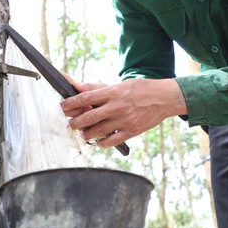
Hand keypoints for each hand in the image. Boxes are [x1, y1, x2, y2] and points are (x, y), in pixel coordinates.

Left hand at [60, 78, 186, 147]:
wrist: (164, 98)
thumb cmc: (142, 89)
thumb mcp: (121, 84)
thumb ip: (100, 89)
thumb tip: (80, 88)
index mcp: (113, 92)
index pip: (86, 98)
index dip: (71, 103)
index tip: (63, 106)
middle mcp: (117, 107)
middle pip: (88, 117)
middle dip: (74, 122)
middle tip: (70, 124)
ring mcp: (124, 121)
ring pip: (96, 131)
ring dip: (85, 134)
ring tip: (82, 132)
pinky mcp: (131, 131)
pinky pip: (110, 141)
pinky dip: (100, 143)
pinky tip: (97, 140)